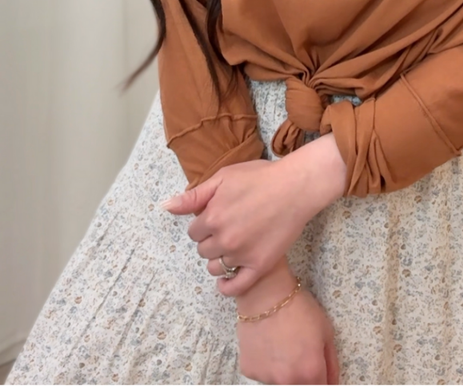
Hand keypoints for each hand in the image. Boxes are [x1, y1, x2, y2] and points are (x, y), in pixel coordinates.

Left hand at [160, 134, 346, 295]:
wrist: (296, 186)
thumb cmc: (261, 177)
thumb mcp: (224, 177)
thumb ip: (194, 195)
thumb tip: (166, 206)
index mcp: (212, 216)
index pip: (194, 231)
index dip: (204, 224)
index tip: (217, 217)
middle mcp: (224, 238)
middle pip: (203, 250)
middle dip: (211, 240)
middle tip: (229, 228)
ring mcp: (241, 254)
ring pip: (216, 267)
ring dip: (220, 259)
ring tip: (234, 246)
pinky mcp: (260, 265)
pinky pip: (235, 286)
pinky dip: (227, 287)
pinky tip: (228, 279)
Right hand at [236, 257, 339, 385]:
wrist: (266, 293)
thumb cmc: (299, 308)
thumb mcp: (326, 331)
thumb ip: (331, 363)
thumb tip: (332, 383)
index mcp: (310, 373)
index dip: (321, 379)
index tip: (317, 369)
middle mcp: (288, 381)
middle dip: (303, 375)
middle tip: (299, 353)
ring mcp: (266, 378)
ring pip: (280, 381)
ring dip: (284, 371)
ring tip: (281, 344)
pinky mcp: (249, 371)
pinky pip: (263, 373)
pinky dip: (267, 364)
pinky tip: (267, 343)